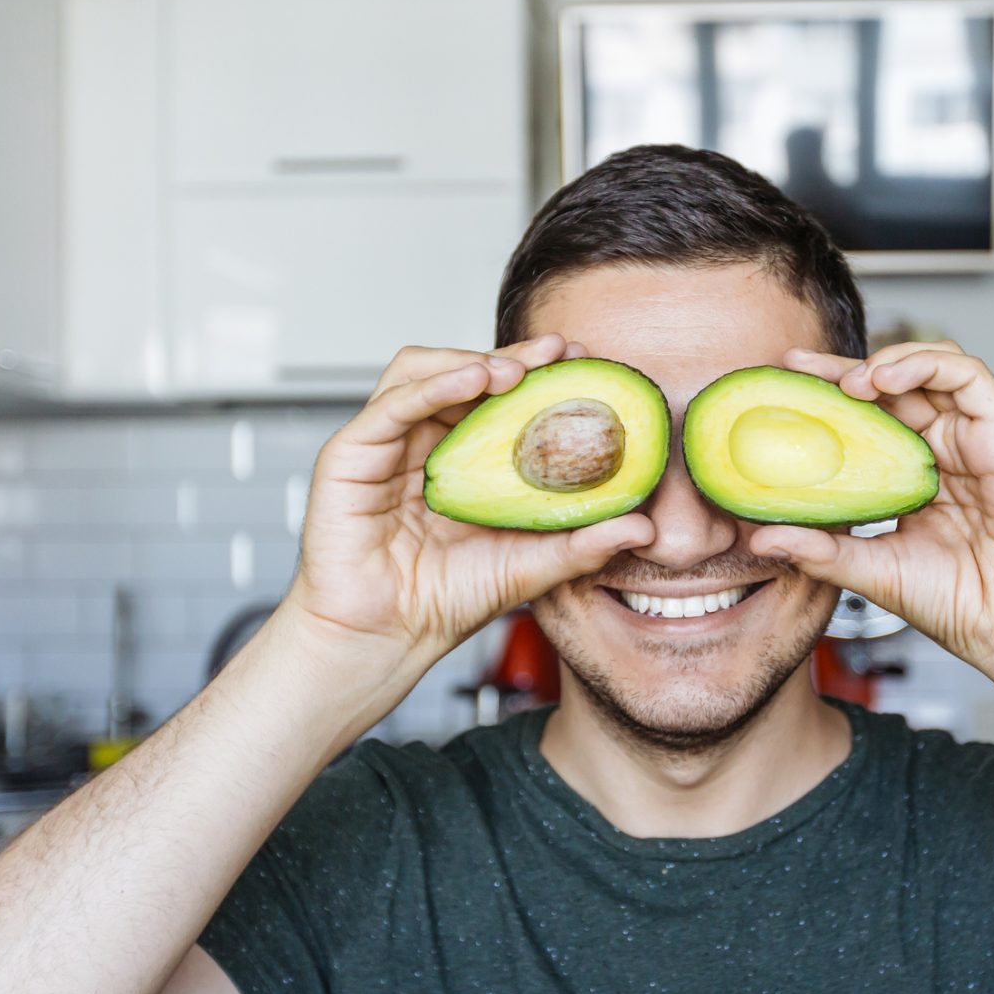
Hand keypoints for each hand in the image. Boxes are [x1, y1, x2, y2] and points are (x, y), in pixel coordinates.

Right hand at [281, 333, 653, 668]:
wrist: (385, 641)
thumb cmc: (444, 601)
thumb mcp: (530, 566)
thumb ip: (583, 543)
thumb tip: (645, 527)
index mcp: (462, 458)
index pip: (499, 396)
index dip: (540, 373)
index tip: (585, 363)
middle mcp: (422, 441)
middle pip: (463, 371)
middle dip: (514, 356)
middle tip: (560, 352)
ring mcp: (384, 444)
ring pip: (422, 370)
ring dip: (472, 359)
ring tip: (516, 370)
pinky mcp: (349, 455)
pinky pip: (392, 403)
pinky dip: (434, 384)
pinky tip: (472, 381)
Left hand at [749, 341, 993, 686]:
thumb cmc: (963, 607)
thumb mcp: (874, 573)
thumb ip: (822, 550)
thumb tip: (762, 538)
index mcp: (915, 478)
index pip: (869, 419)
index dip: (827, 398)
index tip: (783, 388)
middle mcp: (947, 452)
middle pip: (895, 387)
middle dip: (843, 369)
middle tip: (797, 367)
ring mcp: (978, 442)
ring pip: (933, 368)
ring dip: (886, 361)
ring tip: (847, 381)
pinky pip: (971, 378)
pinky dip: (927, 363)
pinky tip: (886, 376)